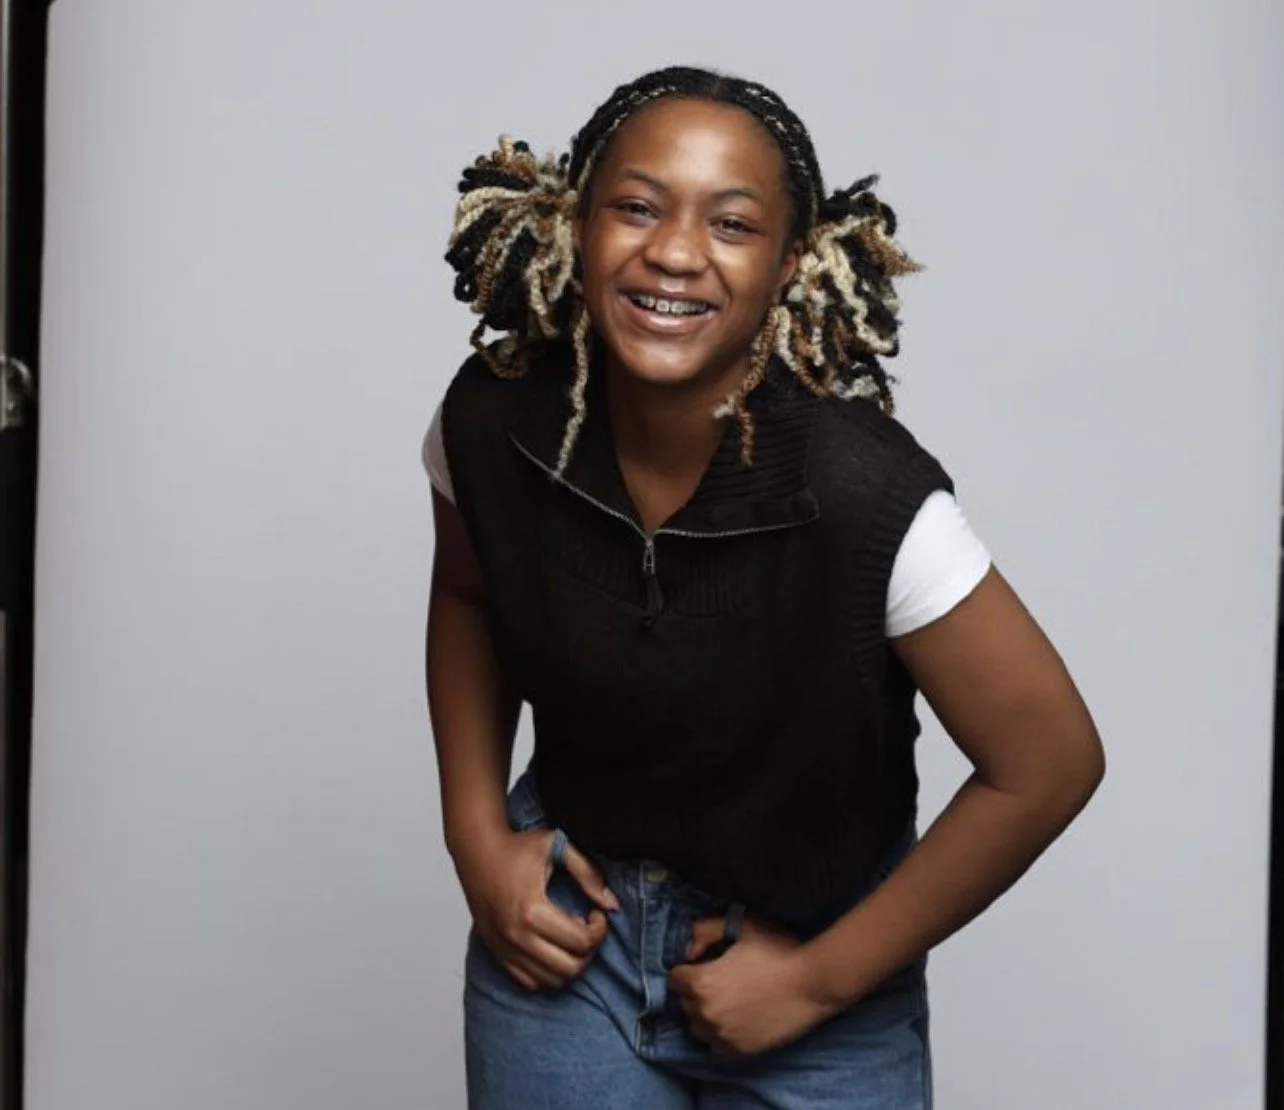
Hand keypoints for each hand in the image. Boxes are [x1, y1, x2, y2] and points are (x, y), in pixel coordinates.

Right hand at [455, 828, 619, 991]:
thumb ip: (588, 873)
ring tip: (570, 937)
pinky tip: (551, 946)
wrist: (476, 850)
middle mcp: (516, 936)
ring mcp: (504, 948)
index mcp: (532, 910)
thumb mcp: (557, 847)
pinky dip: (547, 972)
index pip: (581, 941)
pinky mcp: (496, 953)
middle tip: (587, 928)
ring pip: (550, 981)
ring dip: (569, 963)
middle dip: (589, 951)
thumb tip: (612, 904)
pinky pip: (529, 981)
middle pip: (569, 969)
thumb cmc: (516, 846)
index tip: (596, 912)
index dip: (600, 929)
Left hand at [669, 911, 837, 1056]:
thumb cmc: (778, 950)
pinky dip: (719, 1035)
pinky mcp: (739, 1052)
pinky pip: (715, 1046)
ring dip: (705, 1014)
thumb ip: (705, 929)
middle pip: (685, 1003)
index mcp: (701, 982)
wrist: (812, 984)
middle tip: (720, 981)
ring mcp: (722, 1036)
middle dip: (696, 991)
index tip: (706, 964)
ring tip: (728, 1002)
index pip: (675, 978)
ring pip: (697, 1027)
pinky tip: (737, 1020)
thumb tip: (689, 950)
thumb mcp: (741, 926)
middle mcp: (705, 1013)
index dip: (690, 968)